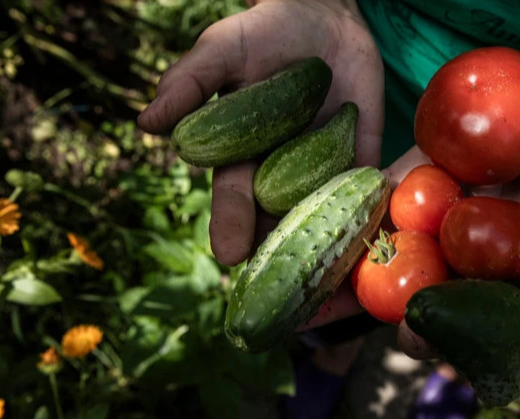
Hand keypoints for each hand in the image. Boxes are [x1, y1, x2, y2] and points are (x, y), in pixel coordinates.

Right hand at [137, 0, 383, 264]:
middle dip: (279, 252)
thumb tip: (146, 124)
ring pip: (322, 215)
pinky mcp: (361, 155)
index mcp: (243, 155)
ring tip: (328, 284)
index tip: (228, 255)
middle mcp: (282, 171)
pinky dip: (368, 215)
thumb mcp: (222, 52)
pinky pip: (366, 189)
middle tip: (281, 290)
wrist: (321, 18)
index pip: (235, 197)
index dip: (231, 224)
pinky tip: (372, 246)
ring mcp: (323, 166)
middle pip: (279, 219)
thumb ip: (190, 85)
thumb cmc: (261, 34)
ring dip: (325, 249)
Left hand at [304, 88, 519, 356]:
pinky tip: (299, 215)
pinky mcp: (397, 187)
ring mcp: (411, 228)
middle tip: (321, 313)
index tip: (411, 333)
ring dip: (324, 269)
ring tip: (287, 278)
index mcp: (469, 294)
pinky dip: (332, 209)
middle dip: (355, 309)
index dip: (423, 336)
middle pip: (387, 297)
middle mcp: (432, 267)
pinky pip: (363, 201)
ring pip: (363, 255)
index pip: (439, 328)